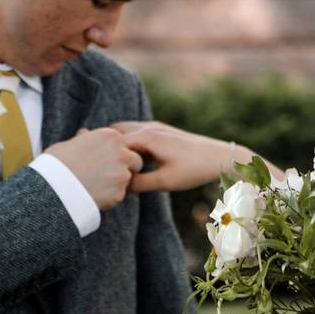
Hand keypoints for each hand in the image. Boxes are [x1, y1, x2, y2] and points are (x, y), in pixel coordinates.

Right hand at [45, 128, 143, 210]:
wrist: (52, 188)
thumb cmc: (55, 164)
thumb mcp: (68, 144)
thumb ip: (83, 139)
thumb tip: (85, 133)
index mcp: (111, 136)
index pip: (125, 144)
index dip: (118, 154)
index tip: (107, 161)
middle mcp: (121, 153)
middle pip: (135, 161)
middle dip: (126, 168)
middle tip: (108, 175)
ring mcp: (122, 174)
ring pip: (127, 179)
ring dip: (117, 183)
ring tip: (95, 186)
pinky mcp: (119, 193)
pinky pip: (119, 195)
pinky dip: (109, 197)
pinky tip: (93, 195)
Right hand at [111, 121, 282, 192]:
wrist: (220, 157)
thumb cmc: (194, 169)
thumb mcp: (164, 181)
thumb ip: (138, 184)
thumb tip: (118, 187)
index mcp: (146, 137)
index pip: (112, 142)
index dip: (103, 156)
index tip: (95, 170)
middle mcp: (149, 127)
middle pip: (116, 132)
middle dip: (107, 146)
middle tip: (98, 165)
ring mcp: (156, 127)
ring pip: (127, 131)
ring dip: (118, 144)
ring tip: (111, 164)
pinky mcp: (162, 131)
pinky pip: (137, 133)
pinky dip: (129, 143)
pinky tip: (129, 160)